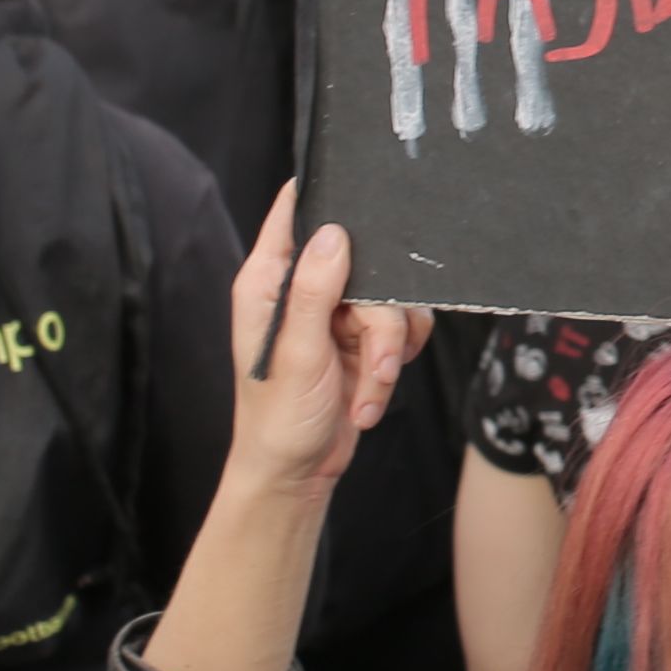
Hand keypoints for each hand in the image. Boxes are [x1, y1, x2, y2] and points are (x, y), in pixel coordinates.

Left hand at [224, 190, 431, 503]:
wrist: (298, 473)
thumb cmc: (278, 420)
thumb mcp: (297, 353)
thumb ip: (315, 291)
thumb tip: (334, 233)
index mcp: (269, 281)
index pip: (294, 211)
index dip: (326, 197)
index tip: (362, 202)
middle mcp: (302, 291)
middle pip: (365, 261)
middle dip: (381, 314)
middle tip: (376, 352)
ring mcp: (334, 315)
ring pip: (390, 301)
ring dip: (388, 350)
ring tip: (370, 386)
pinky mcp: (361, 340)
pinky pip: (400, 330)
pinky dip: (393, 364)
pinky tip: (372, 392)